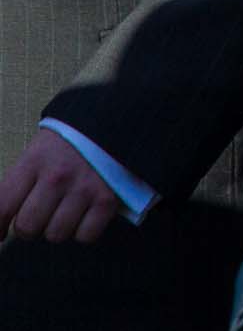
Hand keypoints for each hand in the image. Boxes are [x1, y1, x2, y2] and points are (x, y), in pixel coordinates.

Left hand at [0, 129, 120, 242]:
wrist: (114, 122)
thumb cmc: (69, 143)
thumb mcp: (36, 153)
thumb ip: (17, 184)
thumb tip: (0, 218)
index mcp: (33, 162)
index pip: (1, 207)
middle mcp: (57, 177)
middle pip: (28, 227)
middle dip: (29, 228)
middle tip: (38, 217)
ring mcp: (85, 189)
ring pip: (56, 234)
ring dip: (57, 229)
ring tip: (63, 213)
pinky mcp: (108, 199)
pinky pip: (86, 236)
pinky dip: (83, 231)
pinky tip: (84, 216)